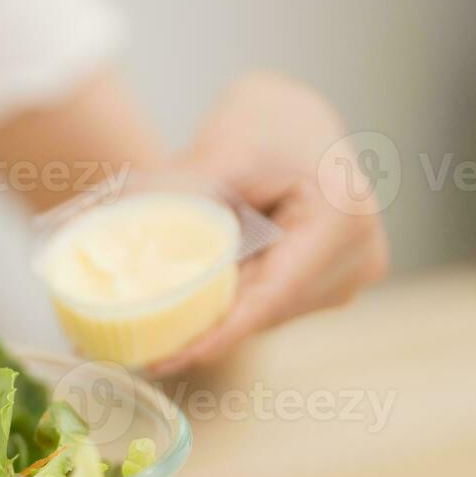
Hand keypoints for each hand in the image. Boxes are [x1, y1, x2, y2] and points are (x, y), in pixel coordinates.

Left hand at [150, 72, 389, 374]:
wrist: (296, 118)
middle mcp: (358, 254)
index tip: (168, 358)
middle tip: (138, 348)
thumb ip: (184, 192)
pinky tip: (190, 305)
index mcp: (341, 217)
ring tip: (156, 328)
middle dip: (204, 330)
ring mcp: (350, 272)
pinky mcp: (332, 283)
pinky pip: (271, 305)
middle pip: (267, 312)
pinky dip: (231, 304)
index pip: (270, 295)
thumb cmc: (264, 121)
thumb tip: (117, 224)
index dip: (217, 333)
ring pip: (266, 315)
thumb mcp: (225, 149)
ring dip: (216, 319)